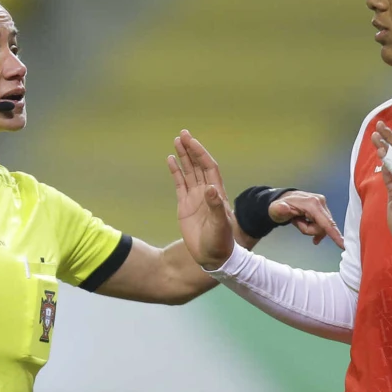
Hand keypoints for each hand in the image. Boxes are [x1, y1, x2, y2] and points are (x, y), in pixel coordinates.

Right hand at [168, 129, 235, 270]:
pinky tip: (170, 160)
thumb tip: (210, 188)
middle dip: (191, 149)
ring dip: (183, 157)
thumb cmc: (221, 242)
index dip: (201, 153)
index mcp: (217, 193)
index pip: (209, 167)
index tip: (192, 141)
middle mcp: (207, 192)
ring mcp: (195, 198)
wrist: (213, 257)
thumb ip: (216, 207)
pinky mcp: (185, 206)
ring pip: (189, 172)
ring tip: (176, 141)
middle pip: (198, 165)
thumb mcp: (220, 225)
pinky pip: (180, 184)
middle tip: (182, 134)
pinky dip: (175, 172)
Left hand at [269, 191, 344, 248]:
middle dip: (308, 229)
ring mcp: (323, 205)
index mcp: (312, 203)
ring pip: (322, 227)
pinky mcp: (323, 209)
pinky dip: (314, 229)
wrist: (281, 201)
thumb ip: (280, 209)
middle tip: (296, 222)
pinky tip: (306, 226)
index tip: (343, 244)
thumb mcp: (276, 209)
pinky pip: (322, 225)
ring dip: (309, 228)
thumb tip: (283, 208)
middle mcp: (321, 202)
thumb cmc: (279, 206)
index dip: (334, 234)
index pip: (326, 222)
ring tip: (298, 220)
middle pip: (323, 227)